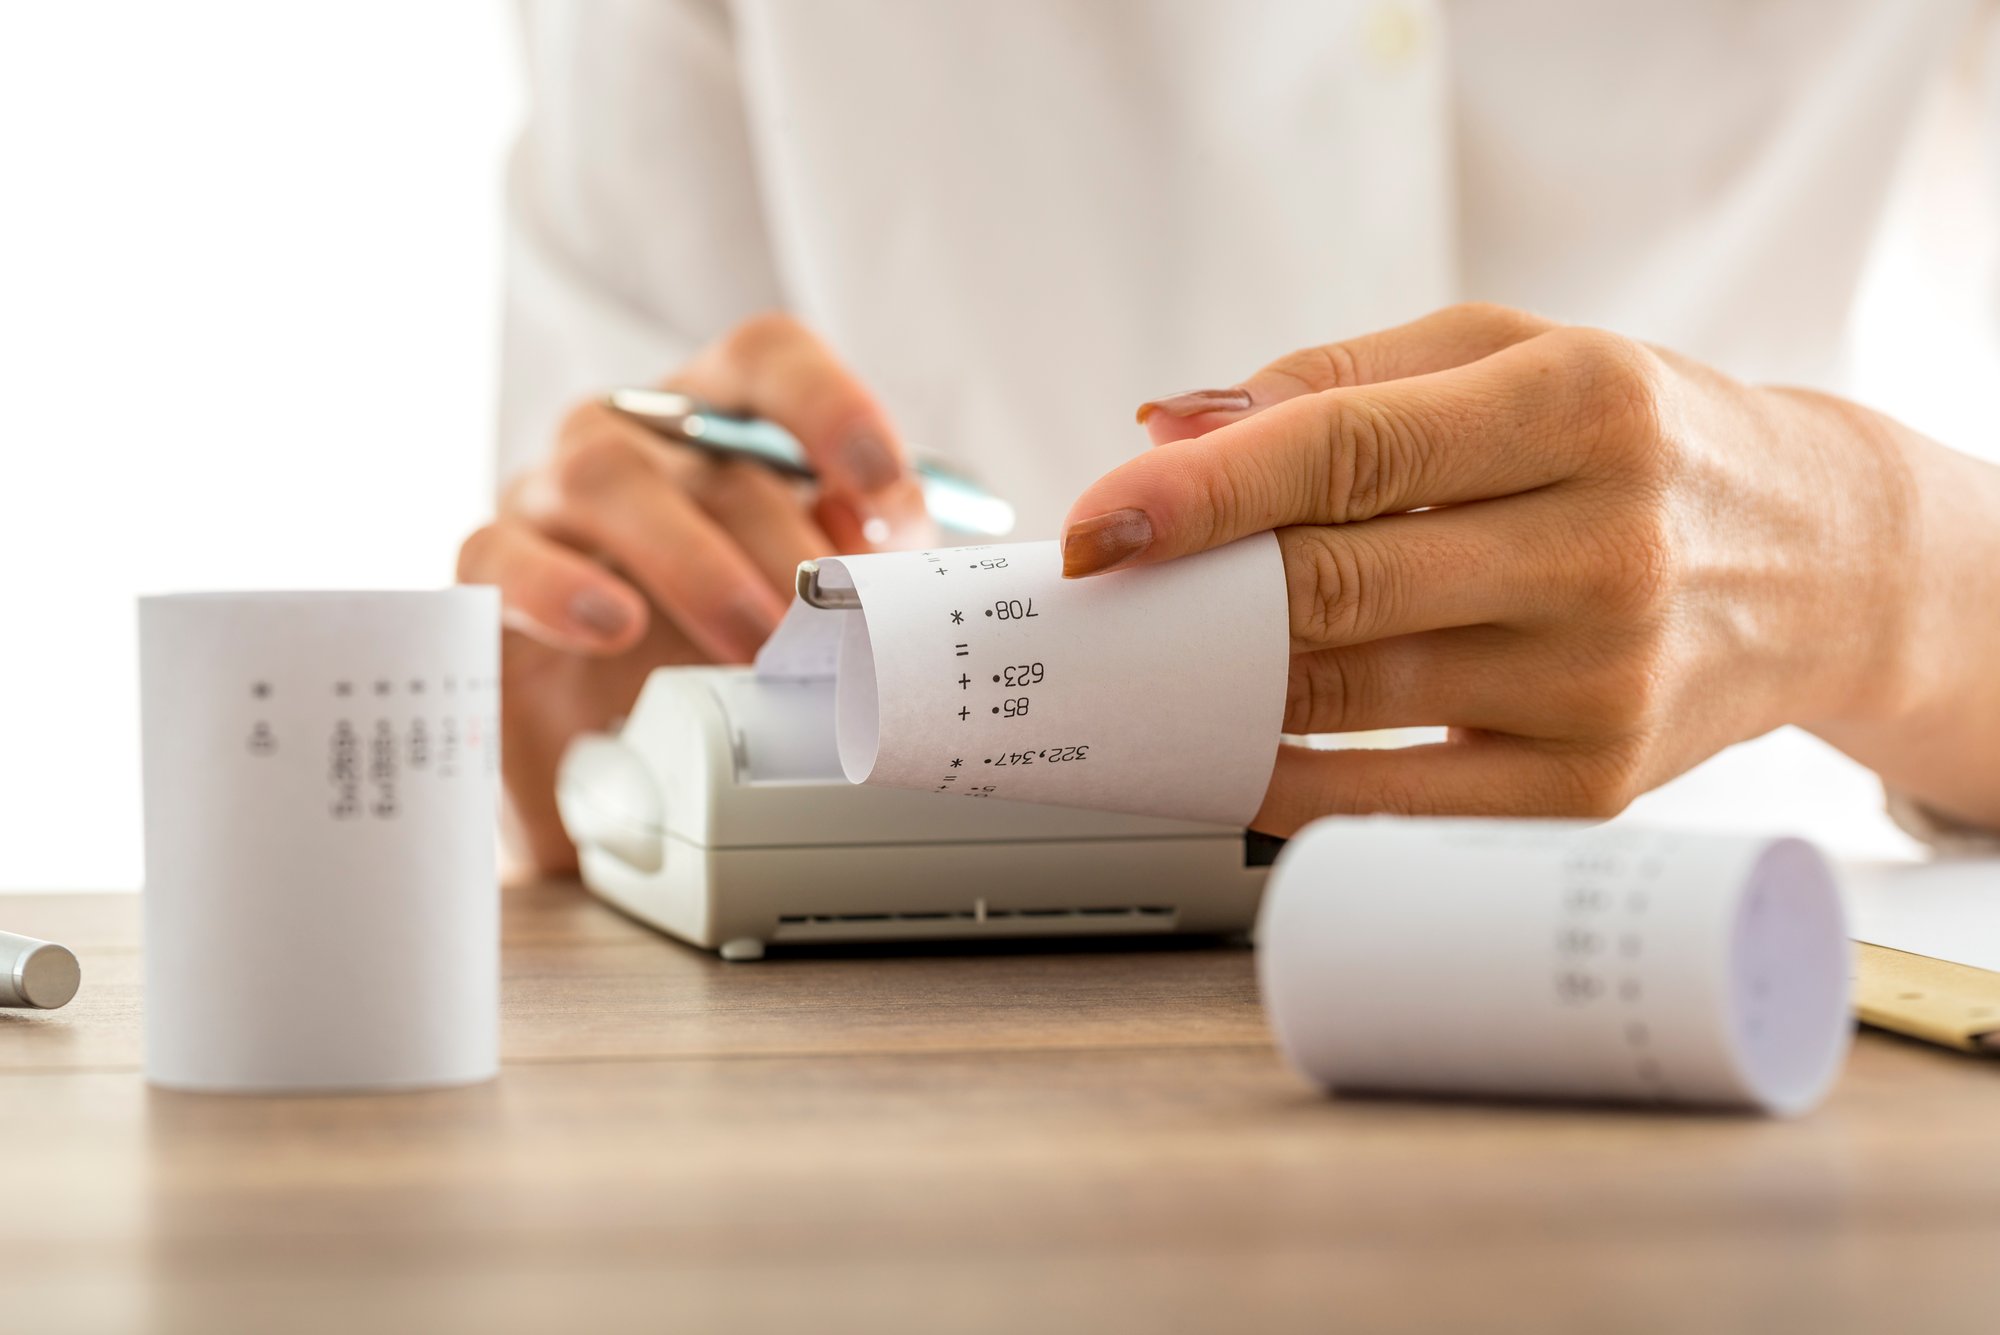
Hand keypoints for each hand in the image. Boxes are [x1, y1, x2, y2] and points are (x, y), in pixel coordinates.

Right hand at [460, 314, 931, 872]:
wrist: (610, 749)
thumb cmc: (719, 645)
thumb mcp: (808, 602)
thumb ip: (858, 556)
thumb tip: (894, 540)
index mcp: (716, 419)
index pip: (769, 357)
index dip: (830, 405)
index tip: (882, 490)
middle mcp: (628, 434)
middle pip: (704, 442)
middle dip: (784, 537)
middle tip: (832, 625)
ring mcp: (546, 492)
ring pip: (604, 477)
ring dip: (696, 562)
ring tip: (754, 644)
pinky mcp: (488, 571)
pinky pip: (500, 555)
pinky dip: (557, 587)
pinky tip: (611, 625)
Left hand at [1061, 303, 1999, 833]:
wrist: (1818, 563)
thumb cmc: (1635, 444)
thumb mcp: (1510, 358)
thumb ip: (1334, 380)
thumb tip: (1168, 431)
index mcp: (1582, 405)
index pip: (1349, 449)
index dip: (1203, 493)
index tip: (1097, 523)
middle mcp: (1606, 547)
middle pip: (1334, 585)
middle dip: (1191, 599)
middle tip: (1111, 603)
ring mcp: (1604, 684)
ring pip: (1346, 698)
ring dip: (1222, 686)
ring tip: (1160, 662)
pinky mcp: (1592, 790)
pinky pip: (1391, 804)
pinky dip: (1288, 781)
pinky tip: (1237, 745)